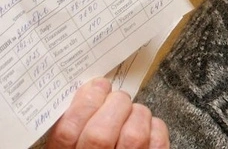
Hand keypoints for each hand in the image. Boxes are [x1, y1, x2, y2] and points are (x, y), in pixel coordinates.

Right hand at [45, 78, 168, 148]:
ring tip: (132, 114)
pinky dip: (154, 126)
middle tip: (118, 98)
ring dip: (137, 113)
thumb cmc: (95, 145)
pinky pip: (157, 139)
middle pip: (100, 134)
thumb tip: (93, 88)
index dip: (84, 104)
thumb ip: (76, 120)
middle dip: (115, 104)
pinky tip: (146, 127)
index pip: (67, 132)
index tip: (97, 86)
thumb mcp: (72, 141)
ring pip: (134, 134)